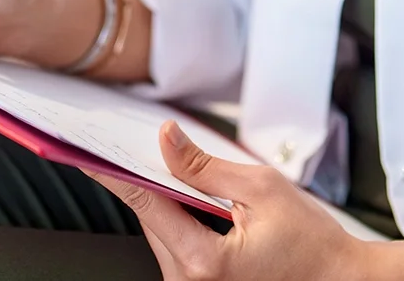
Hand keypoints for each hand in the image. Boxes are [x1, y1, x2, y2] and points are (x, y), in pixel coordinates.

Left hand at [89, 123, 403, 280]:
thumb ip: (207, 166)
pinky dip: (179, 219)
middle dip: (145, 180)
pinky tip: (192, 198)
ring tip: (173, 168)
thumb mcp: (263, 190)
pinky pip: (178, 248)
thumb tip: (168, 141)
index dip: (114, 173)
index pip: (146, 204)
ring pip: (162, 234)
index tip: (89, 153)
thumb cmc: (314, 245)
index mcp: (205, 261)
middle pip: (151, 220)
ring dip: (164, 201)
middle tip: (140, 144)